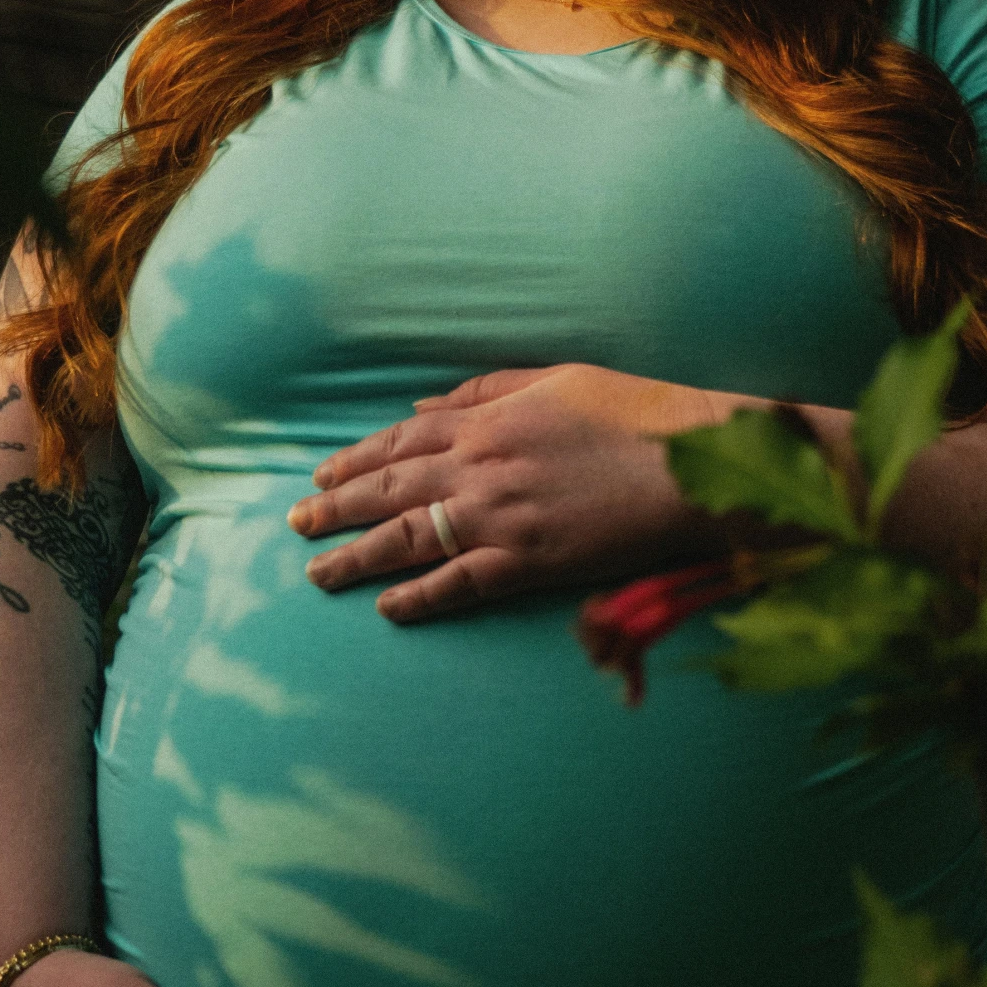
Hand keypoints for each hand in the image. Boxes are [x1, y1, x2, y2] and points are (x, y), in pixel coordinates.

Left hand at [286, 363, 751, 622]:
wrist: (690, 462)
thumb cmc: (635, 412)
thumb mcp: (556, 379)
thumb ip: (485, 391)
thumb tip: (424, 408)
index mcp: (486, 420)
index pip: (400, 442)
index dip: (355, 461)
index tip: (322, 476)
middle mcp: (479, 469)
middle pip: (388, 491)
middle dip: (335, 508)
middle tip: (295, 525)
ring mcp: (500, 519)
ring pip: (407, 540)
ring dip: (356, 557)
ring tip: (318, 573)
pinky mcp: (528, 564)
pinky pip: (459, 584)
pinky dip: (419, 597)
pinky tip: (388, 608)